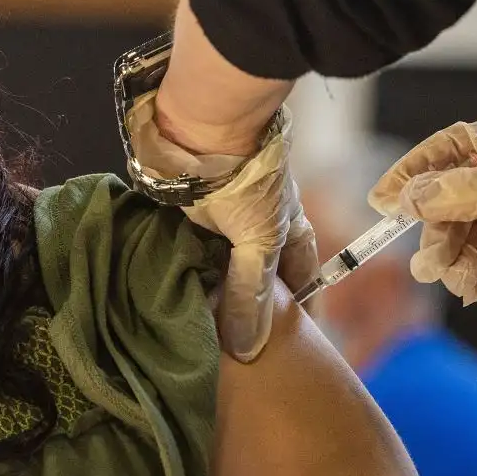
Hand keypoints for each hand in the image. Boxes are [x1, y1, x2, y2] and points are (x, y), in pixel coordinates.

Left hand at [126, 92, 318, 361]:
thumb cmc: (247, 179)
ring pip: (221, 266)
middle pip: (258, 274)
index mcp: (289, 227)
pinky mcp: (188, 212)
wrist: (201, 126)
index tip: (300, 341)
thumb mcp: (258, 241)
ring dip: (213, 293)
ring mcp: (223, 218)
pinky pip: (189, 253)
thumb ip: (250, 293)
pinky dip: (185, 273)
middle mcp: (258, 224)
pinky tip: (173, 298)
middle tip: (242, 347)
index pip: (303, 276)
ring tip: (203, 335)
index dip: (302, 307)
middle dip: (252, 306)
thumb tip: (249, 350)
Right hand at [369, 121, 476, 347]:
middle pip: (441, 201)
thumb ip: (458, 188)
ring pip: (450, 239)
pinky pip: (468, 268)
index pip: (448, 149)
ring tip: (459, 271)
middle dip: (434, 229)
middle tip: (433, 253)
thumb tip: (409, 195)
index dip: (413, 170)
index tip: (383, 198)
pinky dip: (468, 278)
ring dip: (448, 258)